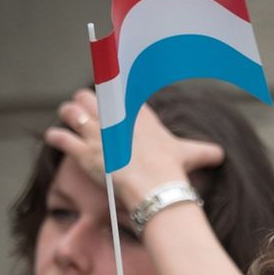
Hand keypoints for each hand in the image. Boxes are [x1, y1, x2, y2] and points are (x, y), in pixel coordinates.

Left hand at [44, 87, 223, 203]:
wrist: (157, 187)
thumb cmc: (173, 170)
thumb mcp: (191, 154)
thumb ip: (205, 151)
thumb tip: (221, 155)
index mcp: (138, 111)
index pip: (119, 89)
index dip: (112, 89)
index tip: (107, 87)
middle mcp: (114, 115)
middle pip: (92, 96)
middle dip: (85, 101)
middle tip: (82, 106)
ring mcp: (98, 133)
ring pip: (73, 112)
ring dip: (68, 113)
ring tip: (65, 115)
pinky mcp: (84, 152)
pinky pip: (63, 137)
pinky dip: (56, 136)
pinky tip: (52, 136)